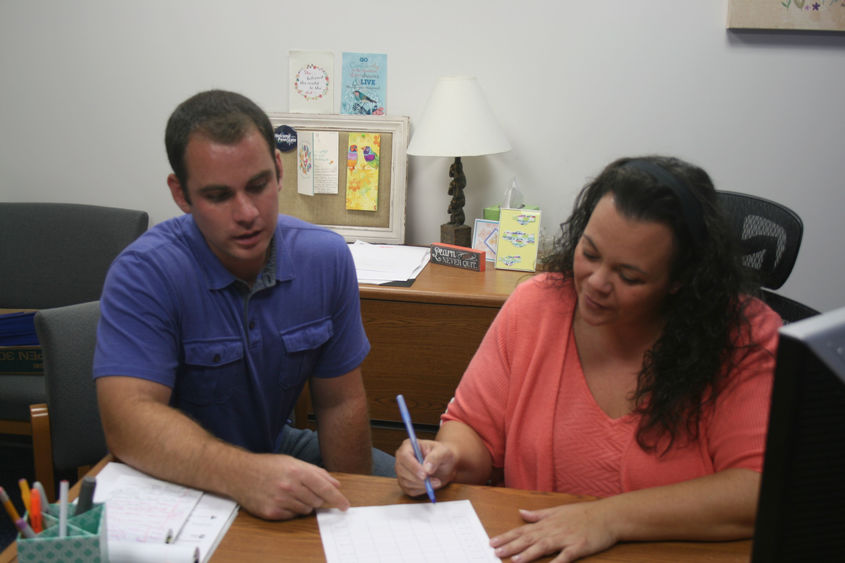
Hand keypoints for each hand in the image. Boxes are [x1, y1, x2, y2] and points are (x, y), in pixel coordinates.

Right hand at [233, 453, 349, 519]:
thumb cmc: (267, 466)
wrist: (239, 474)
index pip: (324, 488)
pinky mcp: (272, 512)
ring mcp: (280, 500)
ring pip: (305, 509)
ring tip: (290, 493)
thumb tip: (335, 484)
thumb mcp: (292, 461)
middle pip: (317, 501)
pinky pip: (292, 516)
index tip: (345, 506)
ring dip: (303, 504)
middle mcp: (289, 486)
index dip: (337, 499)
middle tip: (304, 490)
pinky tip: (281, 500)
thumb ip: (316, 472)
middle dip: (316, 498)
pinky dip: (291, 510)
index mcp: (297, 471)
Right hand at [394, 439, 455, 496]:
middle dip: (418, 479)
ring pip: (405, 482)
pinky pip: (409, 490)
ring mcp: (401, 471)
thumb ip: (435, 457)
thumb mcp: (443, 452)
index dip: (413, 466)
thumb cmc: (442, 455)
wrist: (444, 464)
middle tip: (435, 481)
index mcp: (408, 446)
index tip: (425, 475)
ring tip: (437, 482)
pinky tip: (430, 485)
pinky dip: (421, 490)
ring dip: (422, 485)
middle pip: (402, 471)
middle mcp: (402, 458)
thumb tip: (427, 468)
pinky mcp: (405, 482)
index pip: (404, 456)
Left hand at [489, 500, 616, 562]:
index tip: (492, 542)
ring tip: (514, 560)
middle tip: (496, 552)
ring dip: (529, 553)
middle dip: (511, 546)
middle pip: (529, 539)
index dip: (507, 536)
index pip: (523, 530)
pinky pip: (566, 556)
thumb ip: (538, 514)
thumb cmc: (582, 514)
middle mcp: (553, 530)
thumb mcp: (557, 511)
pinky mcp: (579, 547)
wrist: (607, 516)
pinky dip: (557, 562)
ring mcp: (566, 538)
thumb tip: (521, 512)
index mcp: (547, 523)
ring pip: (543, 546)